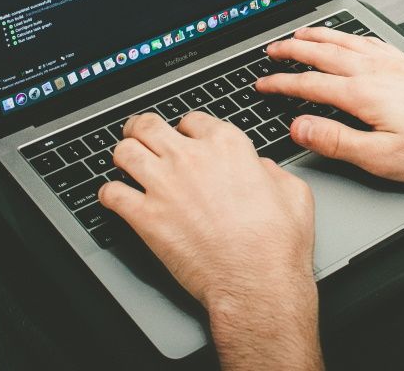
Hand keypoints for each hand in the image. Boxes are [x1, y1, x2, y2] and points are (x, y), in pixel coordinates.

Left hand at [99, 112, 321, 368]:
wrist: (256, 282)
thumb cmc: (277, 244)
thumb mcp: (294, 193)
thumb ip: (273, 171)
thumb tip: (261, 169)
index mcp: (227, 146)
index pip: (192, 120)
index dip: (186, 129)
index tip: (184, 137)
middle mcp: (191, 158)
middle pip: (149, 126)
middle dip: (142, 129)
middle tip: (140, 136)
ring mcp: (164, 185)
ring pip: (124, 152)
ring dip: (123, 155)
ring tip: (125, 162)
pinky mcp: (145, 216)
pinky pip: (110, 194)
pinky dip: (109, 195)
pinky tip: (115, 198)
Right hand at [255, 26, 403, 183]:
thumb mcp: (382, 158)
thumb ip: (337, 141)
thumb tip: (300, 128)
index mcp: (364, 94)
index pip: (310, 84)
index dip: (281, 84)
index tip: (262, 84)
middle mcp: (377, 71)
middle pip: (324, 53)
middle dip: (293, 51)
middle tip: (271, 49)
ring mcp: (395, 64)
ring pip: (347, 42)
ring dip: (319, 36)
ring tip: (301, 34)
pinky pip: (370, 42)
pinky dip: (350, 36)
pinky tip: (350, 39)